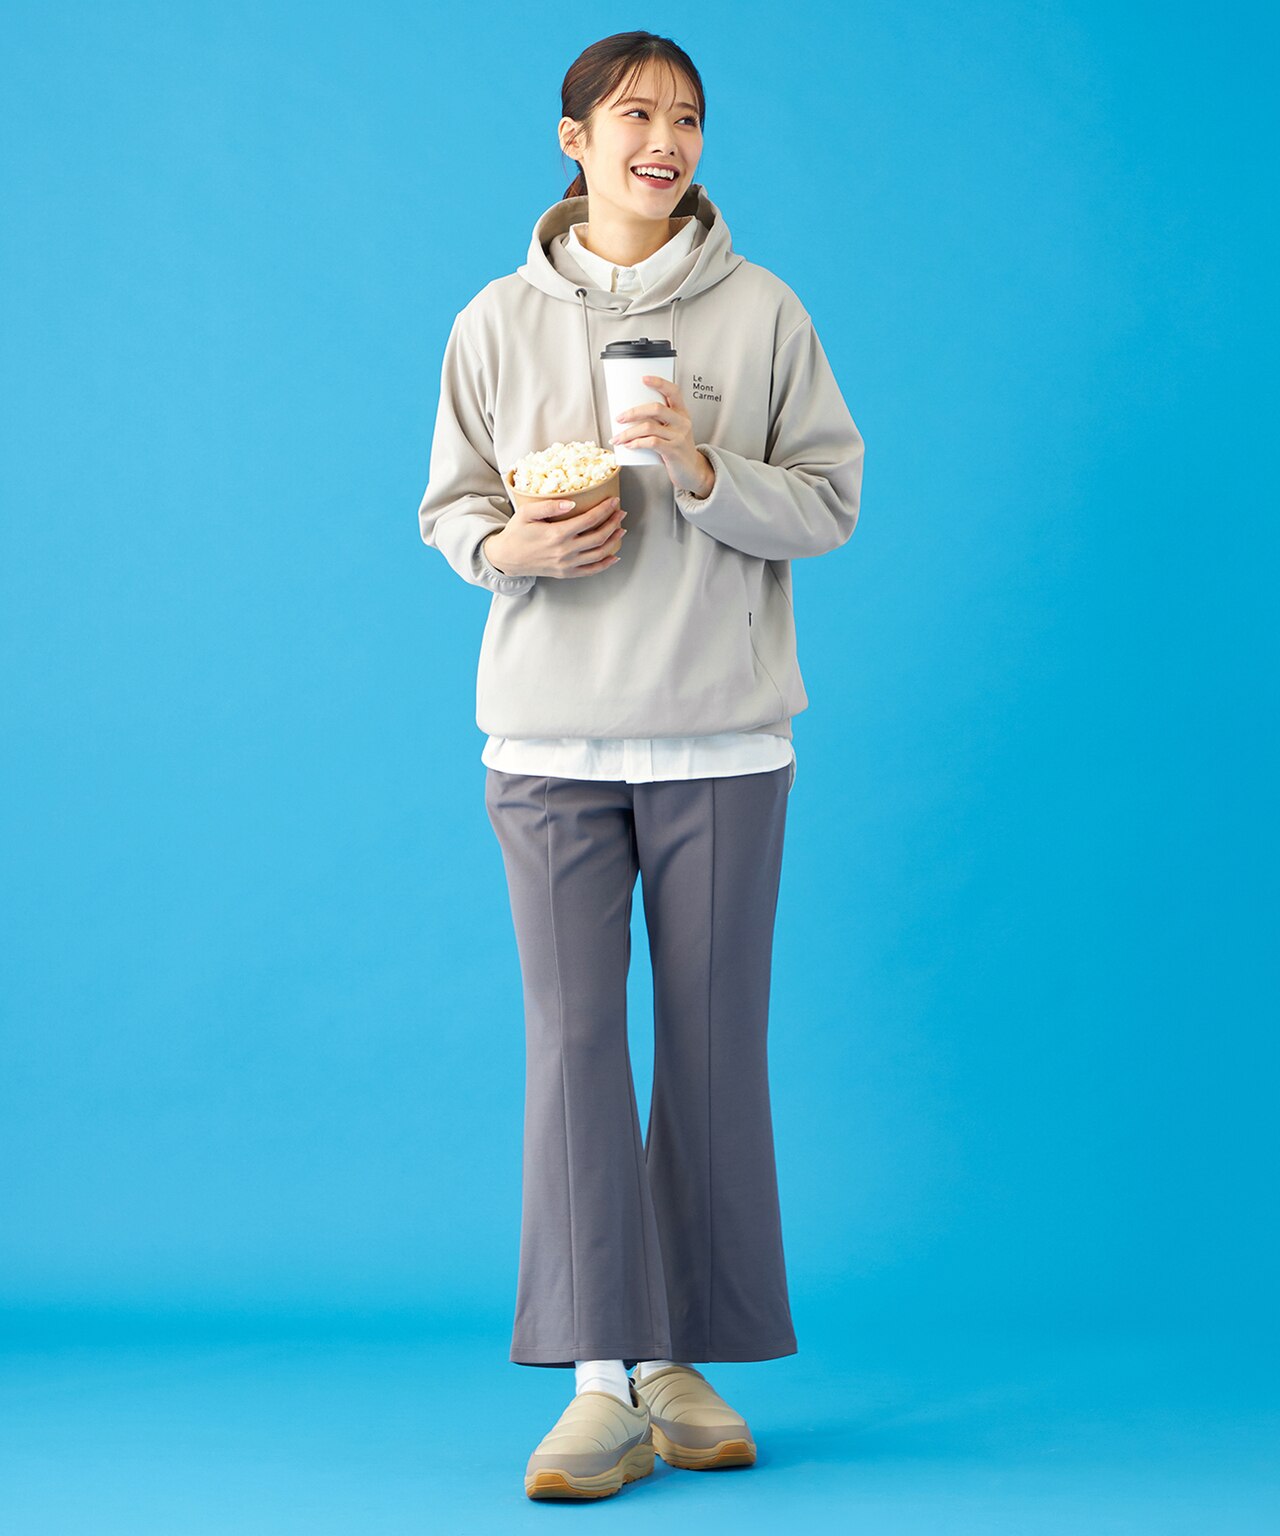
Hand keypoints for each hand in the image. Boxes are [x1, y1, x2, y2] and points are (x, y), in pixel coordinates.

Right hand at [484, 494, 626, 579]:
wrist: (507, 558)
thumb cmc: (516, 533)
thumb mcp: (527, 513)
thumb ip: (548, 506)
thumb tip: (571, 503)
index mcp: (556, 534)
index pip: (589, 520)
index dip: (605, 509)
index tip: (614, 501)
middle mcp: (565, 551)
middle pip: (599, 536)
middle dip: (614, 523)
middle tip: (621, 513)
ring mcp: (567, 564)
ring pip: (599, 553)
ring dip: (614, 541)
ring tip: (621, 530)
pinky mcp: (566, 573)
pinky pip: (591, 570)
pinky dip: (606, 564)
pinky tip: (614, 556)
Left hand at [611, 376, 715, 496]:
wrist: (691, 470)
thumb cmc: (676, 448)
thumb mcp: (673, 430)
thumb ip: (657, 421)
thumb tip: (629, 416)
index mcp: (682, 412)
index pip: (673, 391)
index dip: (659, 383)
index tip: (643, 378)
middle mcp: (682, 422)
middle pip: (656, 408)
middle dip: (633, 412)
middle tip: (619, 418)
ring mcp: (679, 436)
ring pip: (649, 427)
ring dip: (629, 432)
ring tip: (618, 438)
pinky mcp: (673, 451)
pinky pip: (652, 443)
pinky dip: (637, 443)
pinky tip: (629, 445)